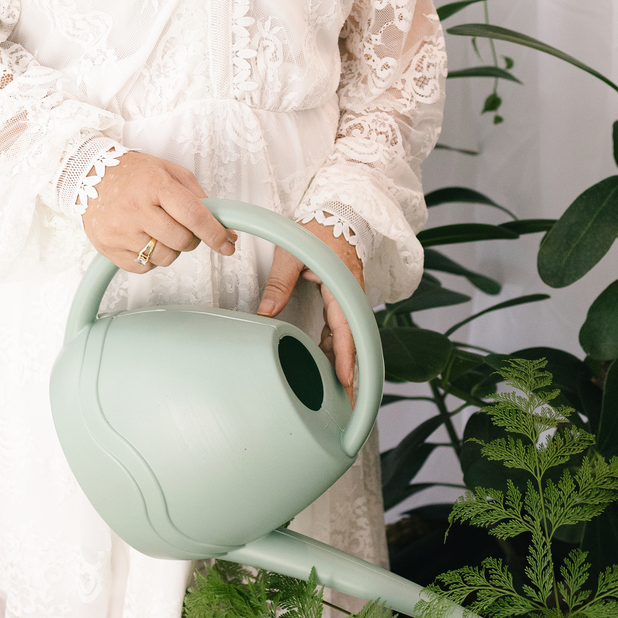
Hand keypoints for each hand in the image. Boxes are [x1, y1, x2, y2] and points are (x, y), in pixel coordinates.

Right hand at [82, 151, 236, 273]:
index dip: (215, 233)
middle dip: (191, 239)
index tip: (227, 244)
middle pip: (182, 241)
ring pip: (165, 258)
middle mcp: (136, 209)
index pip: (194, 215)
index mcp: (155, 185)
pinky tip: (142, 238)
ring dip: (170, 249)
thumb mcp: (167, 171)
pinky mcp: (108, 248)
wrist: (87, 175)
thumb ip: (197, 195)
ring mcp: (120, 231)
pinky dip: (150, 258)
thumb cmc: (131, 173)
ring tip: (158, 230)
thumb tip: (223, 227)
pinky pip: (144, 267)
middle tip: (182, 227)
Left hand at [257, 219, 363, 404]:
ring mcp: (349, 298)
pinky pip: (342, 327)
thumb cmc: (318, 231)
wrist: (339, 215)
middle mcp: (351, 296)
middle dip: (349, 372)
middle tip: (346, 402)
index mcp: (342, 286)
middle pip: (351, 340)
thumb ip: (279, 282)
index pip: (346, 329)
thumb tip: (266, 312)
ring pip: (347, 336)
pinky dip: (335, 345)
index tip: (345, 381)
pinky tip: (323, 359)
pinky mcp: (344, 299)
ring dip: (341, 361)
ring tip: (334, 390)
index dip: (346, 357)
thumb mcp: (292, 253)